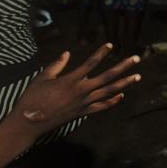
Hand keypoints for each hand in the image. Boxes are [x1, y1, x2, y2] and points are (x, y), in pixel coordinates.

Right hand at [11, 44, 141, 137]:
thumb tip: (67, 53)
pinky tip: (122, 96)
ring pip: (109, 92)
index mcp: (71, 80)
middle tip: (136, 59)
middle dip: (123, 67)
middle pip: (107, 77)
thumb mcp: (42, 78)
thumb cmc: (32, 98)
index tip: (110, 44)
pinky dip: (113, 102)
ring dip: (124, 84)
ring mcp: (84, 103)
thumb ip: (56, 65)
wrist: (29, 122)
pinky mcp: (83, 113)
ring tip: (138, 76)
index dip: (101, 53)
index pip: (90, 63)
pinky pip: (102, 107)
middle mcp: (81, 91)